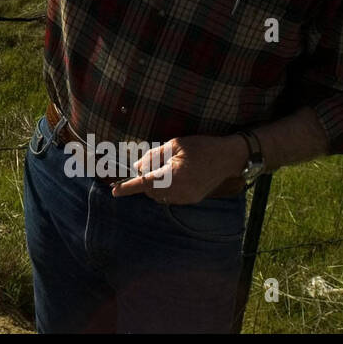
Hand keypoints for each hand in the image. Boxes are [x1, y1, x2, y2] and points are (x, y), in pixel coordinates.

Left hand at [110, 135, 245, 205]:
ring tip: (166, 168)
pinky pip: (172, 197)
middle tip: (150, 165)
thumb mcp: (174, 145)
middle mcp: (180, 191)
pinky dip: (166, 188)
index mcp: (174, 176)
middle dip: (145, 181)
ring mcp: (188, 197)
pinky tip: (174, 175)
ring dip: (155, 185)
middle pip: (151, 191)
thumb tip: (137, 167)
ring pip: (160, 196)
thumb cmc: (201, 147)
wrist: (228, 157)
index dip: (128, 188)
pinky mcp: (193, 199)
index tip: (114, 192)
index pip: (145, 184)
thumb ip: (154, 157)